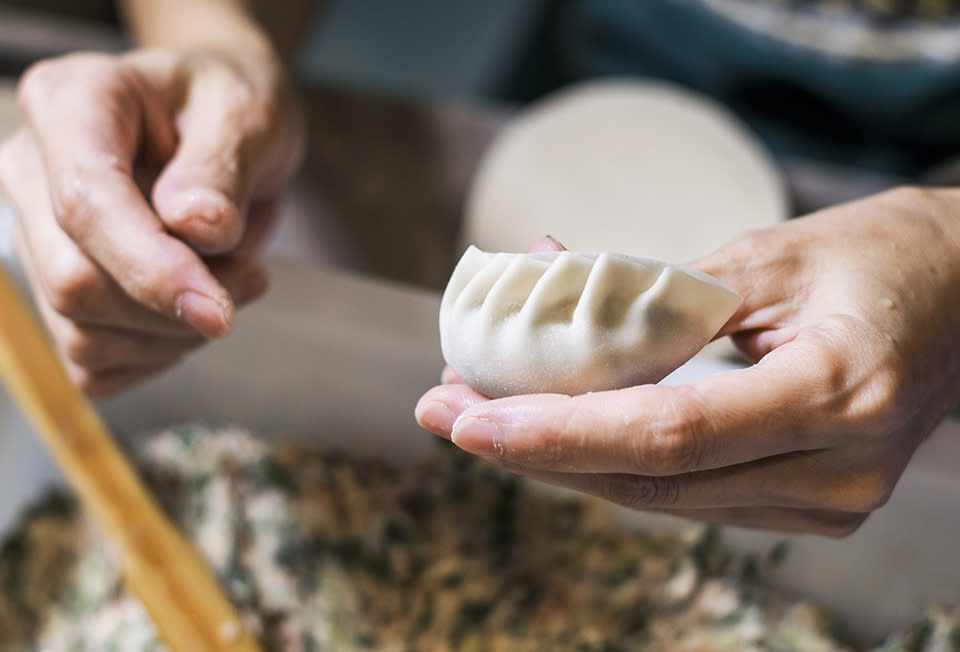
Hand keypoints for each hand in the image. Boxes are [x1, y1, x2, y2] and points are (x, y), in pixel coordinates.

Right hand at [0, 48, 302, 395]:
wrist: (222, 125)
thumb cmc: (230, 108)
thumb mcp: (248, 114)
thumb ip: (222, 166)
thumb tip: (194, 227)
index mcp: (71, 103)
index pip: (86, 205)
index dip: (153, 270)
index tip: (220, 312)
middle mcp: (30, 170)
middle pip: (74, 283)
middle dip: (175, 306)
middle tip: (251, 278)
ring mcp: (34, 235)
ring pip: (82, 334)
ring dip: (174, 334)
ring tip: (231, 282)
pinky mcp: (55, 289)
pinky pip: (92, 364)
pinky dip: (155, 356)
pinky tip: (192, 316)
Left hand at [417, 188, 959, 536]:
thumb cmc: (876, 257)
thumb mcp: (764, 259)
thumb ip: (659, 303)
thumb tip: (545, 304)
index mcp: (836, 396)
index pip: (666, 435)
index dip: (555, 432)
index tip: (465, 415)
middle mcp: (834, 474)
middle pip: (648, 479)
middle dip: (534, 447)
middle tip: (445, 408)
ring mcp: (823, 503)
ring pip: (656, 496)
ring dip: (562, 457)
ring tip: (482, 410)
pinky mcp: (805, 504)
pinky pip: (684, 490)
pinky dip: (613, 458)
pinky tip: (555, 426)